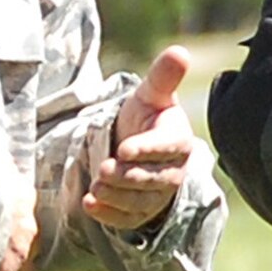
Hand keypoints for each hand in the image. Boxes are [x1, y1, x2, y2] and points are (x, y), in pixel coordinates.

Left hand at [86, 45, 198, 232]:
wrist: (135, 144)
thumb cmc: (145, 116)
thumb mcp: (151, 94)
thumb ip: (163, 76)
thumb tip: (180, 51)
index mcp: (178, 140)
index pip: (167, 148)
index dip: (147, 149)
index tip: (125, 149)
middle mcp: (173, 171)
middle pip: (153, 179)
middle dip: (128, 176)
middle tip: (103, 170)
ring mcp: (158, 195)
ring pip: (141, 201)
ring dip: (117, 196)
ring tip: (95, 187)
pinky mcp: (142, 212)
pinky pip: (129, 218)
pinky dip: (110, 215)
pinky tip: (91, 205)